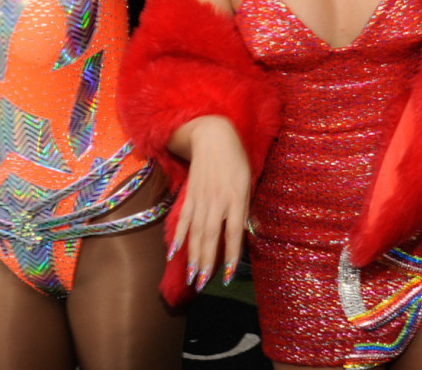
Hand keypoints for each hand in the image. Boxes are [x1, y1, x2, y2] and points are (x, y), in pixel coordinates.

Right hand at [166, 115, 249, 290]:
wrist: (213, 136)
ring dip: (192, 256)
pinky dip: (177, 236)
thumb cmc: (236, 160)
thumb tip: (246, 233)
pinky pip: (183, 219)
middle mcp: (217, 200)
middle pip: (210, 235)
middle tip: (202, 285)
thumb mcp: (247, 182)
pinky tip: (173, 252)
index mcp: (236, 197)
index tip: (228, 276)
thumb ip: (245, 209)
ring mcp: (201, 198)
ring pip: (195, 231)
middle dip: (206, 261)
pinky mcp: (189, 195)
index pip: (233, 232)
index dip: (230, 254)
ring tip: (191, 277)